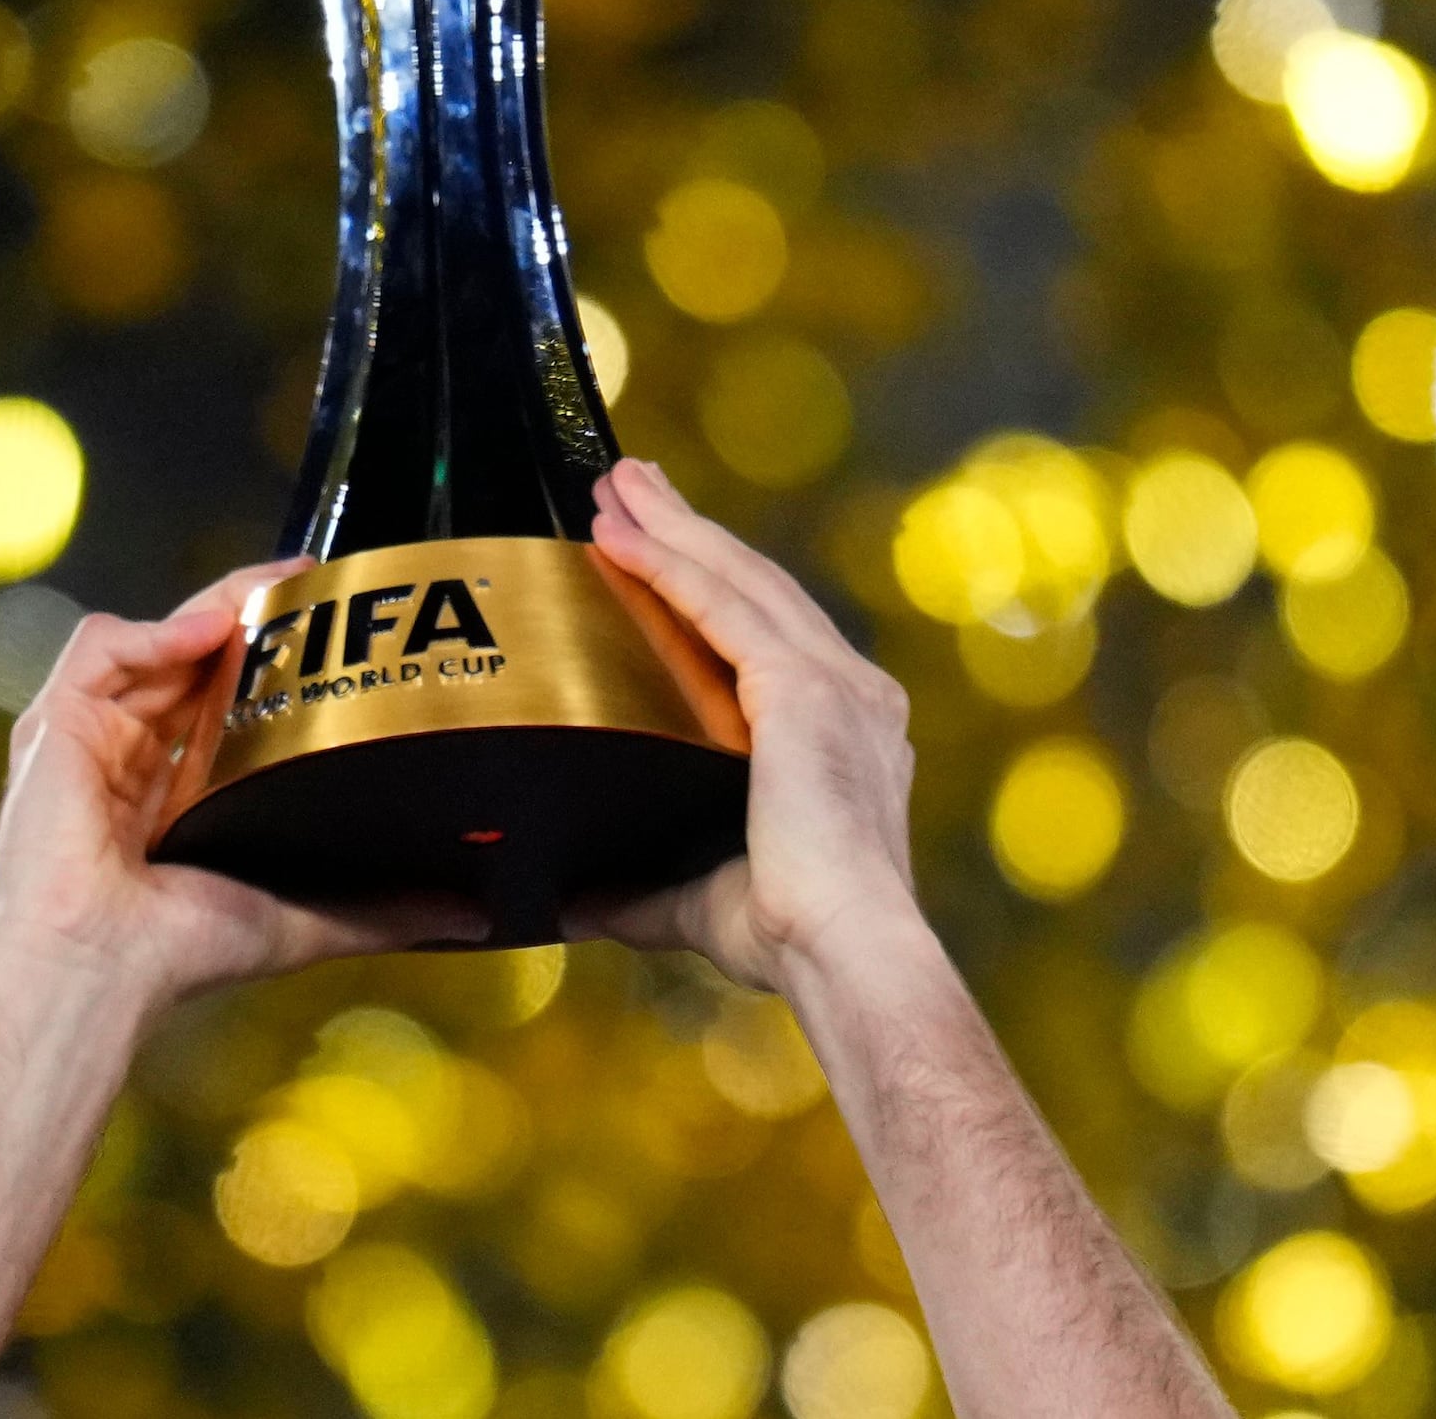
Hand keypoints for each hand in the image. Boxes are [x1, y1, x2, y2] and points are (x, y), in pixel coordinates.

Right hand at [0, 565, 470, 1012]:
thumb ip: (380, 913)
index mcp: (172, 792)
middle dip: (248, 611)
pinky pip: (101, 647)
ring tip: (271, 593)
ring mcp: (89, 736)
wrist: (100, 966)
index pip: (220, 696)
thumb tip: (471, 917)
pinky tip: (207, 634)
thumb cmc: (176, 956)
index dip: (269, 655)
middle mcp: (127, 755)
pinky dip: (155, 631)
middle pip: (189, 654)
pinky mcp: (57, 723)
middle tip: (310, 582)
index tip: (331, 622)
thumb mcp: (300, 919)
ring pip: (151, 639)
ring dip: (210, 607)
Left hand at [577, 459, 927, 998]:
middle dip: (689, 530)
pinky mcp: (804, 691)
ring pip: (740, 581)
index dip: (712, 581)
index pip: (768, 632)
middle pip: (757, 586)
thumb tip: (581, 900)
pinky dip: (667, 567)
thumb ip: (648, 887)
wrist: (845, 950)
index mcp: (845, 732)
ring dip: (672, 527)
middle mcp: (854, 695)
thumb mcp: (704, 898)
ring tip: (619, 485)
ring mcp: (837, 685)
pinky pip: (724, 609)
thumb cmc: (793, 939)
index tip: (661, 541)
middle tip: (632, 485)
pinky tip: (620, 537)